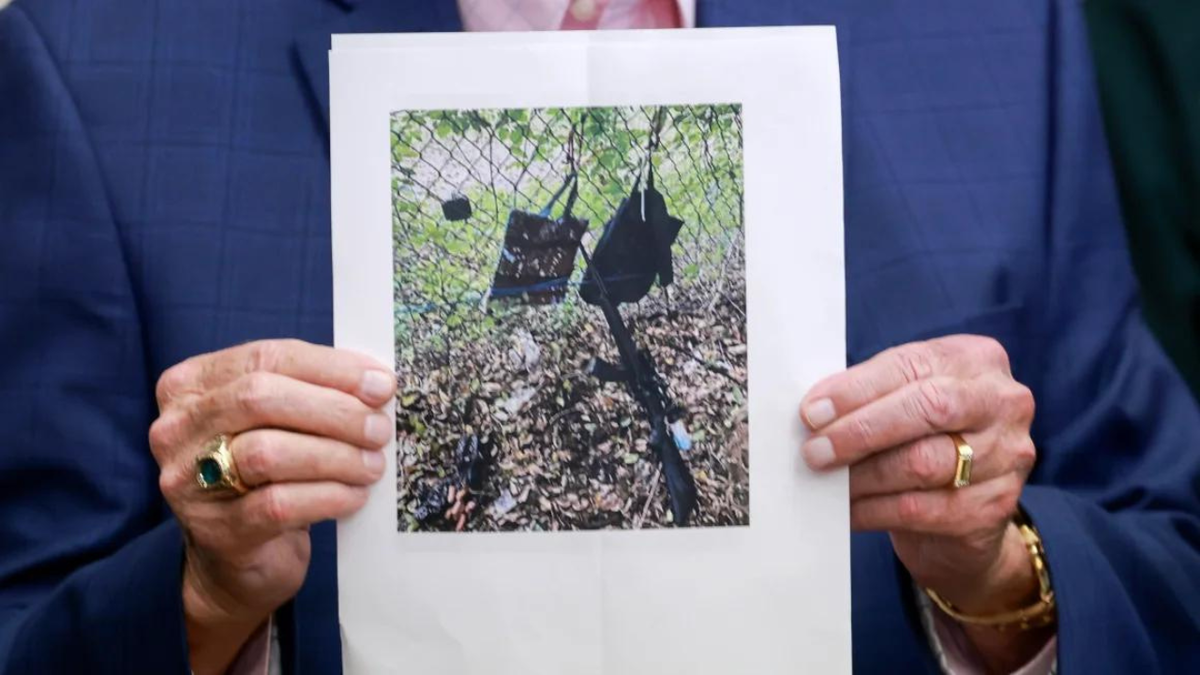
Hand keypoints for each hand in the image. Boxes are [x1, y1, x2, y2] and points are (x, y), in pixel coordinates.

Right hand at [149, 340, 395, 673]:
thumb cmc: (265, 475)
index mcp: (190, 385)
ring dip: (336, 455)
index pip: (265, 357)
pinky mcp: (216, 529)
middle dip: (334, 410)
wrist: (236, 559)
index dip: (330, 367)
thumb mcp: (277, 422)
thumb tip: (376, 382)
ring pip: (268, 452)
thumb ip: (310, 392)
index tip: (381, 383)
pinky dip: (328, 496)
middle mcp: (177, 428)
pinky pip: (279, 504)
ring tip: (372, 465)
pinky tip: (355, 496)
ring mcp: (189, 481)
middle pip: (260, 398)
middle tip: (378, 429)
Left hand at [800, 336, 1049, 669]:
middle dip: (862, 430)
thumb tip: (814, 411)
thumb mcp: (904, 399)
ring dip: (862, 475)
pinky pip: (920, 508)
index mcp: (977, 360)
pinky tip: (847, 510)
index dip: (857, 389)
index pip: (911, 366)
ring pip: (923, 463)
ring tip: (826, 480)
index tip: (813, 411)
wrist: (965, 508)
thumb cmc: (924, 437)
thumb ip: (870, 395)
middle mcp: (1003, 402)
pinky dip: (873, 510)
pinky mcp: (993, 507)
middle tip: (815, 450)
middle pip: (928, 408)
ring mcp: (1006, 456)